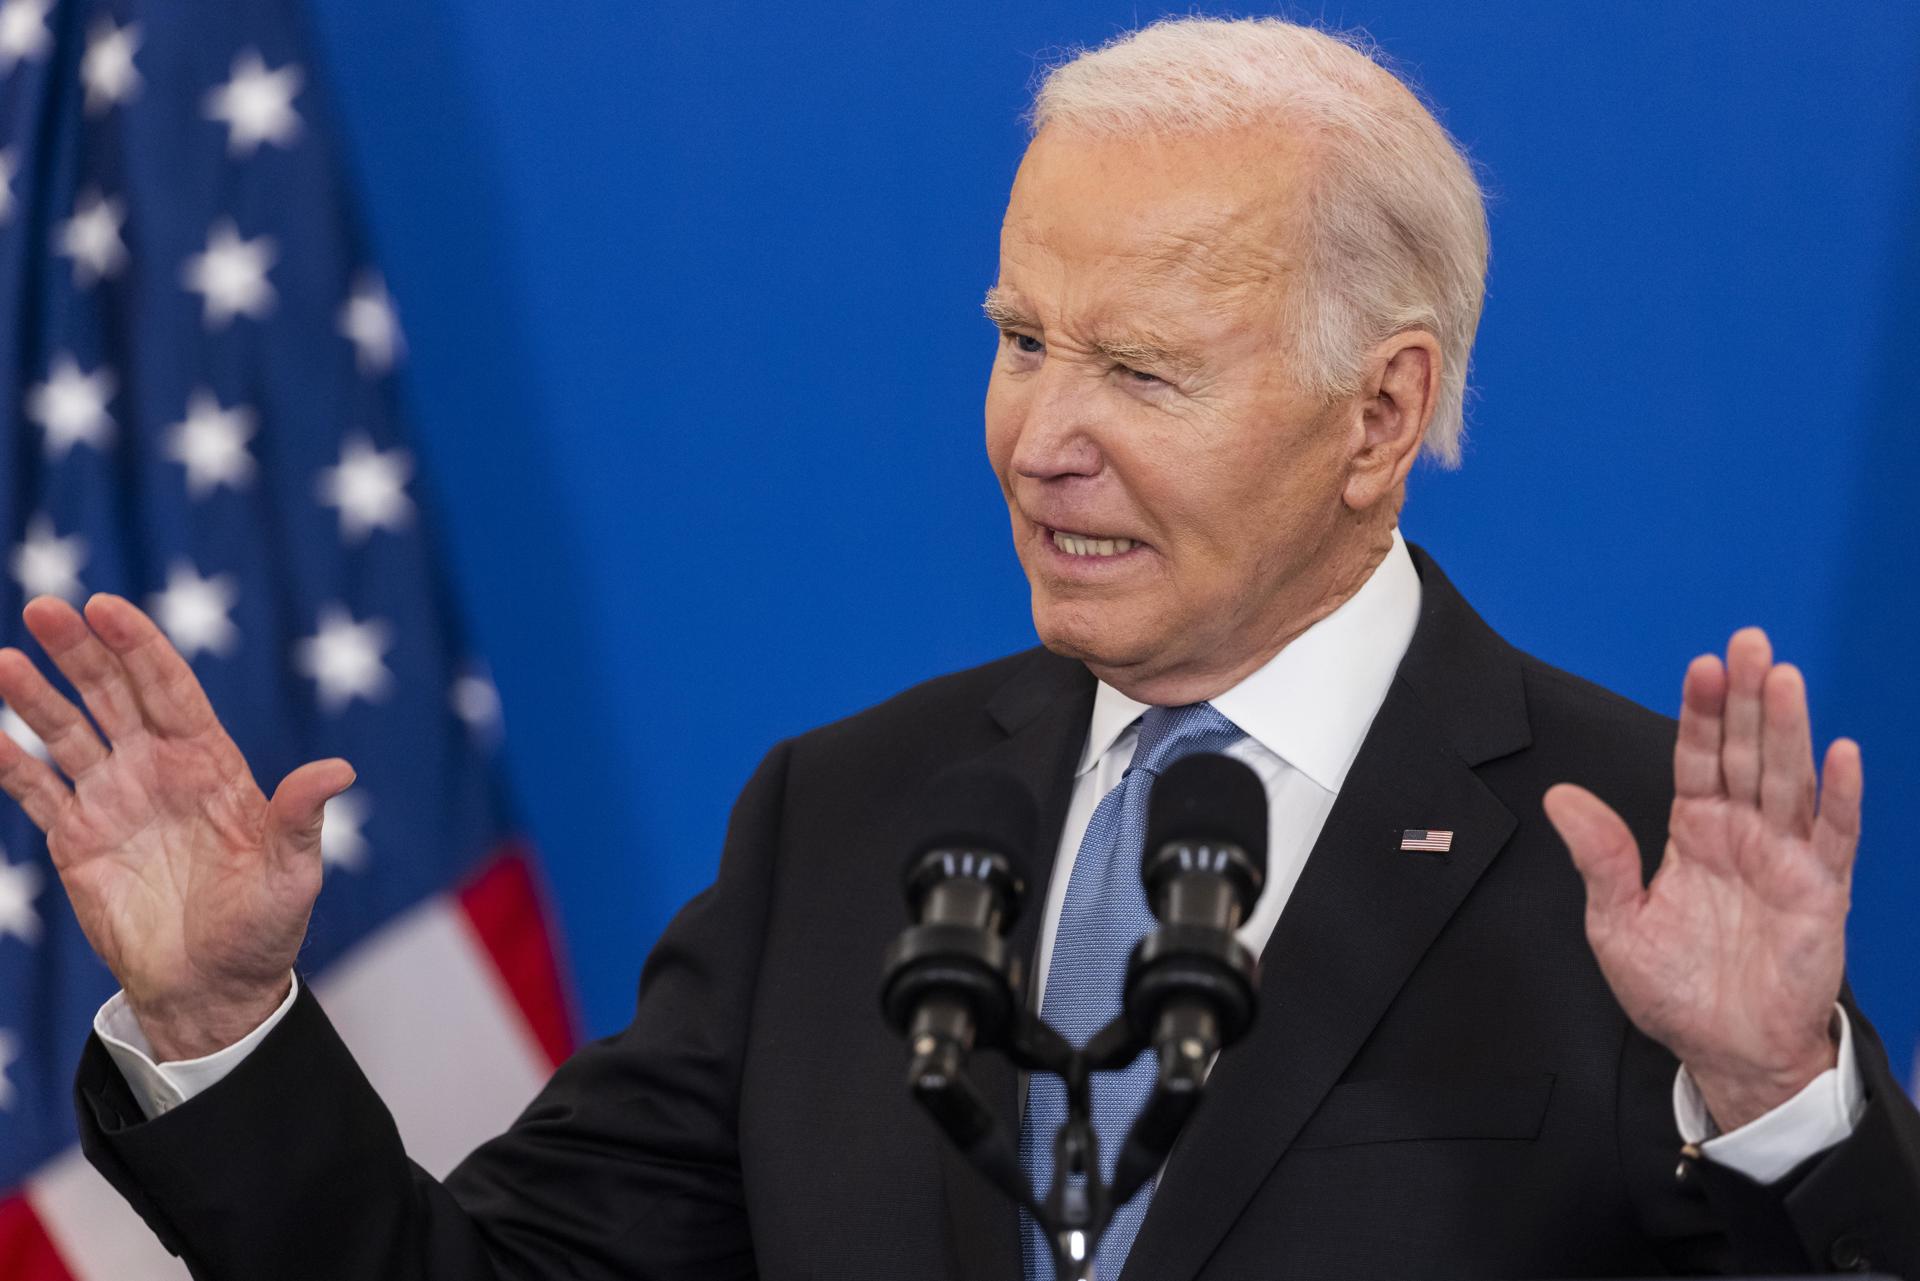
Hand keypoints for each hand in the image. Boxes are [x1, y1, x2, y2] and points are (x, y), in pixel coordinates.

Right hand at [0, 594, 353, 1060]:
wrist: (215, 986)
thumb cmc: (265, 927)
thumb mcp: (293, 873)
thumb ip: (301, 817)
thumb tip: (340, 769)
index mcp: (211, 762)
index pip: (169, 689)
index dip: (140, 647)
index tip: (107, 608)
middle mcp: (157, 768)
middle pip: (113, 695)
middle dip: (81, 652)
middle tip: (45, 608)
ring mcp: (113, 799)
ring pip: (67, 733)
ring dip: (34, 697)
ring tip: (2, 661)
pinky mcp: (76, 839)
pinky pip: (35, 791)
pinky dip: (9, 761)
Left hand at [1544, 628, 1859, 1132]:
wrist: (1726, 1051)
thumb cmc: (1675, 989)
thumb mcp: (1617, 923)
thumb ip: (1599, 857)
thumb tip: (1560, 798)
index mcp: (1695, 830)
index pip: (1696, 756)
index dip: (1700, 711)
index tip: (1701, 664)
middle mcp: (1742, 833)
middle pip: (1745, 751)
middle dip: (1747, 697)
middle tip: (1749, 641)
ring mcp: (1785, 858)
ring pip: (1788, 780)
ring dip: (1789, 729)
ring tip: (1784, 677)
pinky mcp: (1821, 893)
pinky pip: (1835, 837)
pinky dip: (1840, 797)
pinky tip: (1841, 755)